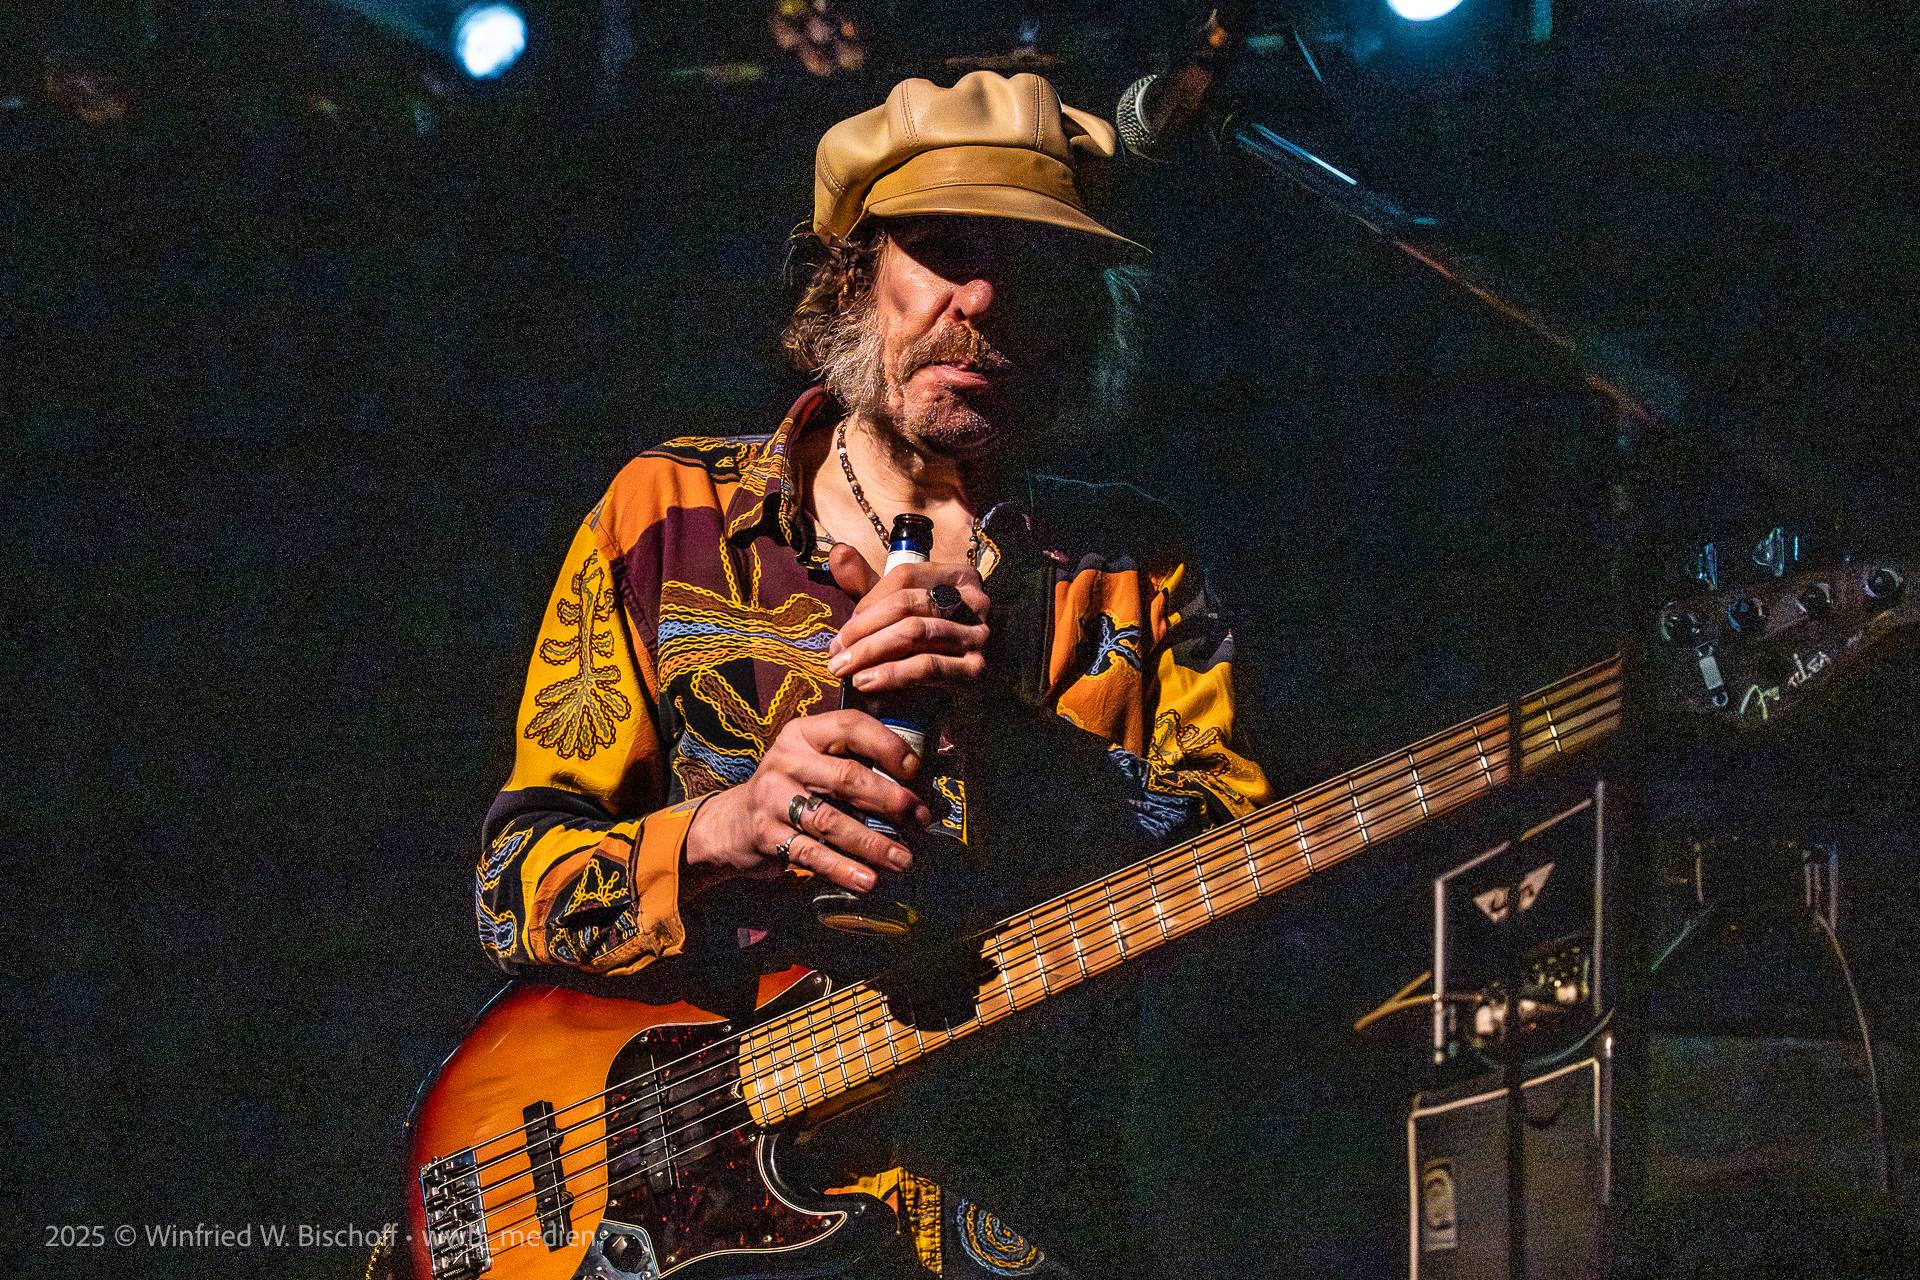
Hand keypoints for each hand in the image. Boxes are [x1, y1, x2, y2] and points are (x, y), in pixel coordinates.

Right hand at [683, 709, 933, 893]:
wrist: (731, 824)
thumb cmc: (791, 790)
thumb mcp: (814, 764)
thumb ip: (855, 765)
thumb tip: (923, 783)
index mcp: (803, 733)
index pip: (851, 726)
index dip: (888, 745)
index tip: (916, 771)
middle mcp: (786, 760)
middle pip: (847, 777)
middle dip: (891, 800)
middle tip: (919, 820)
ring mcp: (772, 797)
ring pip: (832, 821)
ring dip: (873, 844)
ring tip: (903, 860)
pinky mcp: (766, 834)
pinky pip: (812, 853)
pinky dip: (843, 869)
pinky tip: (868, 881)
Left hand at [824, 542, 990, 697]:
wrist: (958, 697)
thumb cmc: (921, 646)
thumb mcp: (896, 612)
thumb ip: (867, 584)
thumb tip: (838, 552)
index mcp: (958, 577)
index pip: (905, 576)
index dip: (868, 600)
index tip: (842, 629)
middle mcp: (976, 601)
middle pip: (908, 603)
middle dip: (863, 629)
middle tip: (834, 652)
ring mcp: (978, 635)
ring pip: (915, 632)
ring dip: (871, 651)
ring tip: (843, 669)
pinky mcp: (976, 669)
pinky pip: (927, 666)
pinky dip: (891, 674)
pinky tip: (866, 682)